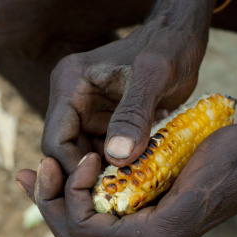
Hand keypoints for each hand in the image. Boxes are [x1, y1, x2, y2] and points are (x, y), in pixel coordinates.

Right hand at [41, 23, 204, 176]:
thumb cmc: (168, 48)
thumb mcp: (153, 76)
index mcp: (70, 86)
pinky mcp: (110, 124)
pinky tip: (142, 173)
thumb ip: (134, 114)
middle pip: (68, 154)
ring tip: (133, 187)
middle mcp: (74, 103)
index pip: (55, 140)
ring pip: (88, 158)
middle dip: (89, 176)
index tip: (102, 185)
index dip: (72, 168)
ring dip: (108, 174)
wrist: (182, 40)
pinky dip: (122, 166)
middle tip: (118, 195)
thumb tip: (116, 157)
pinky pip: (108, 154)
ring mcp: (92, 114)